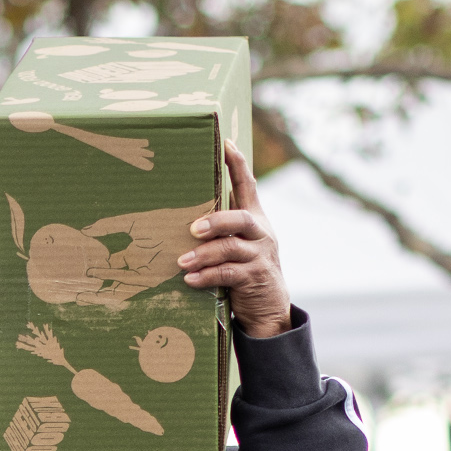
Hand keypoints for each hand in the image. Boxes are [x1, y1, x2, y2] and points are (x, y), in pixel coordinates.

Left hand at [181, 142, 291, 337]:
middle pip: (241, 217)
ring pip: (231, 248)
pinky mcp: (254, 278)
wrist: (269, 307)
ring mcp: (259, 255)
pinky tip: (190, 279)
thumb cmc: (245, 269)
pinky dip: (207, 276)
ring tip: (181, 262)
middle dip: (216, 220)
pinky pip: (228, 274)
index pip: (249, 185)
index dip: (238, 164)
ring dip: (204, 254)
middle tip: (193, 228)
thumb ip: (223, 226)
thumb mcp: (239, 243)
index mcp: (255, 219)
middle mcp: (261, 233)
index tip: (225, 143)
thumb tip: (187, 210)